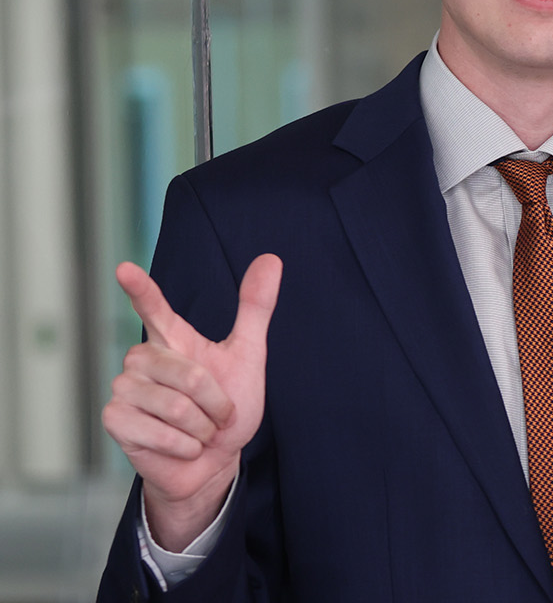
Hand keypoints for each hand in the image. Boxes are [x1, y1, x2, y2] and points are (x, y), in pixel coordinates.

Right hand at [102, 254, 281, 551]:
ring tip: (197, 431)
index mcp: (172, 340)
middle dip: (217, 404)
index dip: (140, 289)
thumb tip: (271, 259)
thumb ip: (254, 309)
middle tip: (215, 415)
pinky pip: (160, 434)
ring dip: (201, 428)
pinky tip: (181, 447)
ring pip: (176, 407)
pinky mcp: (114, 420)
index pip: (154, 309)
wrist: (213, 460)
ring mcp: (124, 389)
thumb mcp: (247, 357)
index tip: (125, 268)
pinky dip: (185, 446)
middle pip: (190, 376)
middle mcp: (142, 359)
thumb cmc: (227, 408)